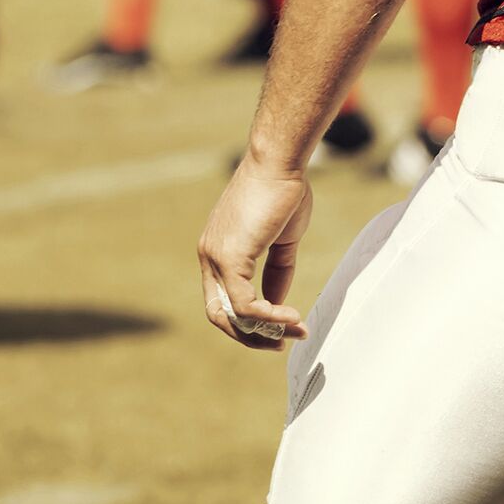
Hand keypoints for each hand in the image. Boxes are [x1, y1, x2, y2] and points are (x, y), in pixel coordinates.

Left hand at [198, 156, 313, 349]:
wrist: (280, 161)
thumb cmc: (284, 191)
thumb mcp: (282, 240)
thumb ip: (277, 272)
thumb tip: (277, 306)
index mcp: (217, 252)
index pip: (222, 300)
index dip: (249, 321)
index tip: (280, 327)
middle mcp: (209, 257)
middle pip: (218, 315)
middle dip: (251, 336)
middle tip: (282, 342)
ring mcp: (215, 257)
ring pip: (231, 315)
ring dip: (265, 331)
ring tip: (295, 330)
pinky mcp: (229, 257)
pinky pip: (245, 304)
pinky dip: (269, 317)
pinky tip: (290, 316)